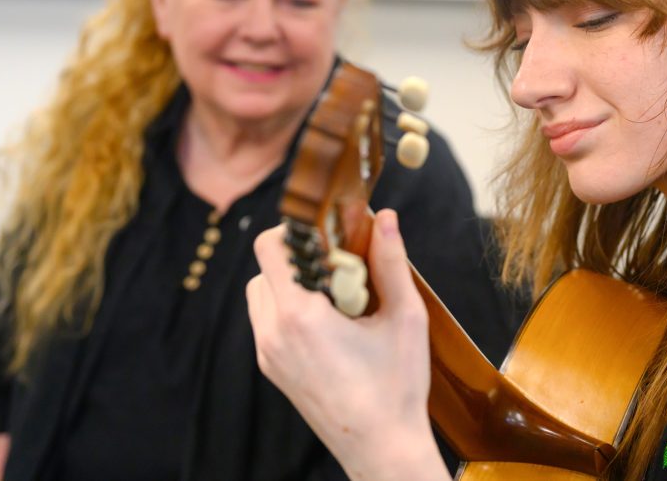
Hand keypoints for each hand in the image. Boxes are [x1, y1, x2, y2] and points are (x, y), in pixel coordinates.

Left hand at [247, 209, 449, 480]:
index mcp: (301, 316)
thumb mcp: (404, 317)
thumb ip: (392, 262)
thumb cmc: (396, 387)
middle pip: (264, 267)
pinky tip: (330, 322)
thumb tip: (384, 217)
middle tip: (339, 266)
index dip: (297, 229)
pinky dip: (290, 309)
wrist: (381, 449)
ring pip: (262, 294)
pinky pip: (267, 322)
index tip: (331, 235)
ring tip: (335, 296)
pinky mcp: (273, 370)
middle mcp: (274, 333)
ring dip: (291, 283)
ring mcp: (268, 355)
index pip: (270, 246)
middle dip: (297, 257)